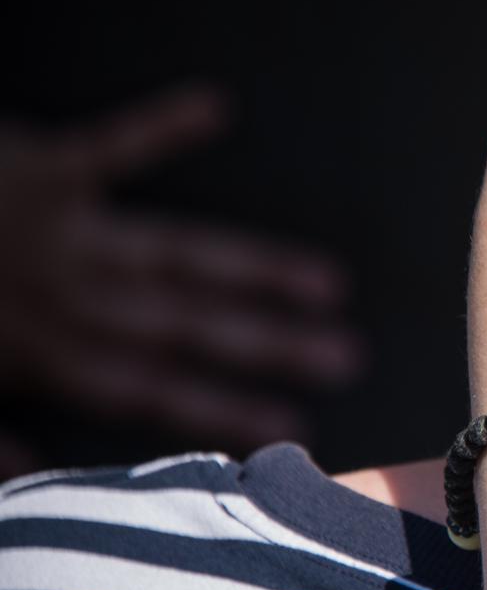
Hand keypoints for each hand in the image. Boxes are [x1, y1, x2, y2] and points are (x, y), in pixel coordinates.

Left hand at [0, 88, 358, 471]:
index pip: (146, 390)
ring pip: (173, 255)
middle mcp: (65, 297)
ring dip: (251, 269)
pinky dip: (160, 126)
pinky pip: (109, 145)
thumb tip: (39, 483)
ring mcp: (59, 232)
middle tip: (347, 356)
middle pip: (182, 327)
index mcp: (37, 353)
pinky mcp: (42, 169)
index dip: (220, 411)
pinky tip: (215, 106)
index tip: (292, 429)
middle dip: (267, 347)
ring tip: (326, 281)